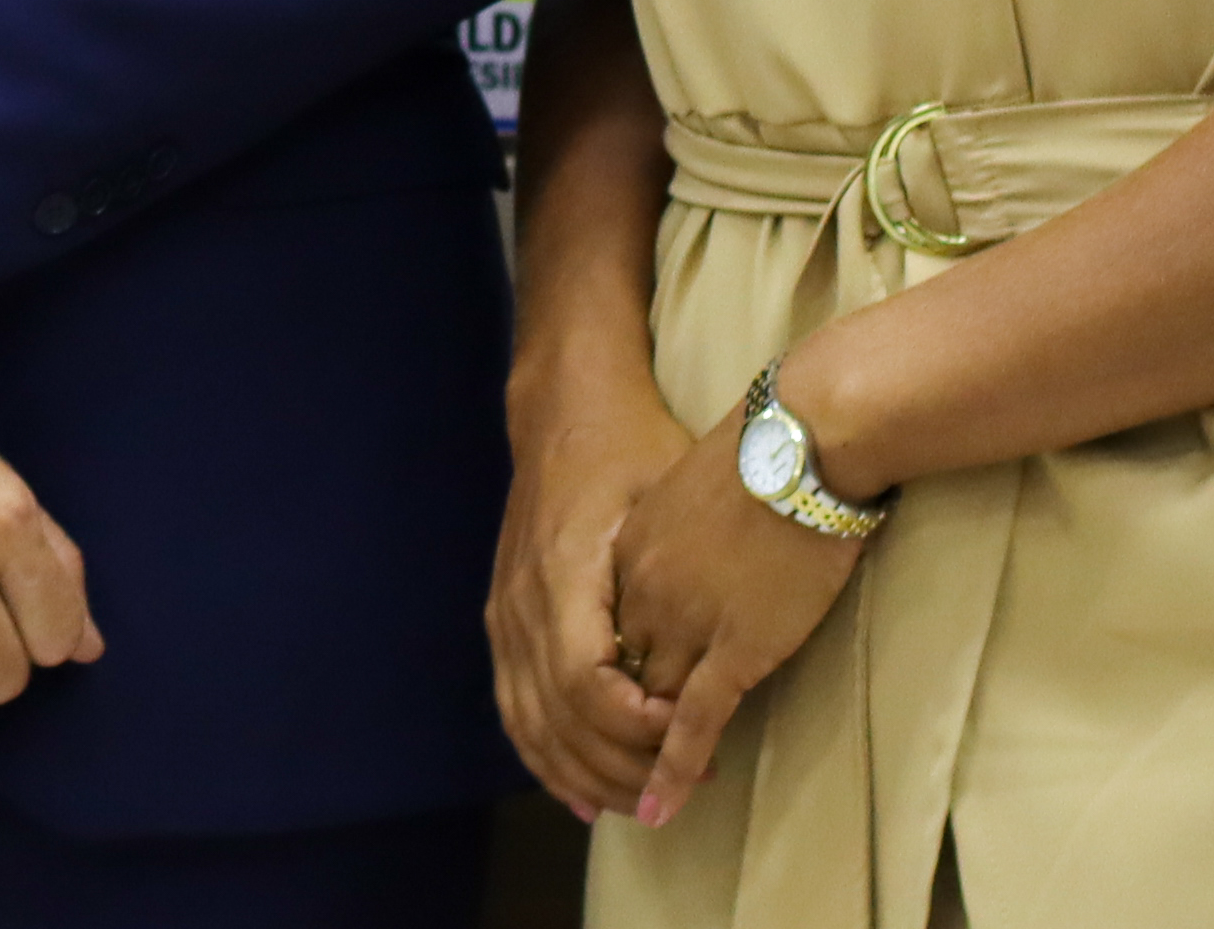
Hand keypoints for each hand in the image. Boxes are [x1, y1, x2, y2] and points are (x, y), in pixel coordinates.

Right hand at [487, 364, 691, 819]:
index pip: (586, 684)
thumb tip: (709, 664)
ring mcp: (505, 616)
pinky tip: (580, 795)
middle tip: (683, 785)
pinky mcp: (504, 621)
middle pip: (559, 719)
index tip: (687, 734)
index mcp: (562, 575)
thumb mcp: (666, 501)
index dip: (634, 726)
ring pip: (532, 725)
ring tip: (642, 804)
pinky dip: (546, 760)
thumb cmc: (632, 449)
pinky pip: (515, 710)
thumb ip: (676, 583)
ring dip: (585, 775)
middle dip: (621, 767)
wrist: (568, 410)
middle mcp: (522, 605)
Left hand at [601, 394, 873, 830]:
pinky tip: (661, 806)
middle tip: (613, 772)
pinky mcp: (732, 649)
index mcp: (625, 555)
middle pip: (612, 678)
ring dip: (642, 755)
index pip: (598, 635)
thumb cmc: (757, 452)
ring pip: (645, 708)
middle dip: (613, 728)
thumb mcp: (685, 487)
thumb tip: (690, 551)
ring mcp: (683, 625)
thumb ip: (675, 528)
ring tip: (638, 801)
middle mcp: (640, 596)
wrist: (796, 445)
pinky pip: (693, 725)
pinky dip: (675, 769)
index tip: (607, 708)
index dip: (604, 679)